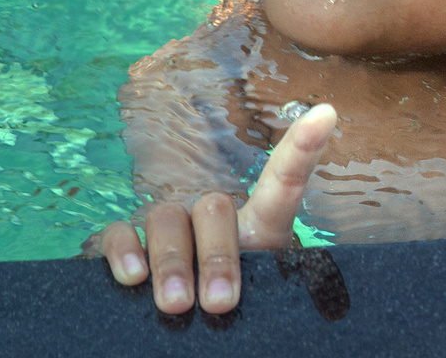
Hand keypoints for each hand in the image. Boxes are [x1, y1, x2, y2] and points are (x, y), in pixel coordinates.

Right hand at [99, 103, 335, 313]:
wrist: (195, 330)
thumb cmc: (239, 311)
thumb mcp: (261, 299)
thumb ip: (263, 288)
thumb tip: (236, 301)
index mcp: (259, 228)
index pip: (283, 182)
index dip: (303, 147)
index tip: (327, 114)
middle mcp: (213, 219)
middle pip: (213, 208)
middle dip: (217, 256)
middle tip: (220, 303)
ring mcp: (169, 227)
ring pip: (166, 217)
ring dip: (172, 263)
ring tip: (178, 305)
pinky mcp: (127, 245)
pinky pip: (118, 234)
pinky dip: (124, 252)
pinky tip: (133, 278)